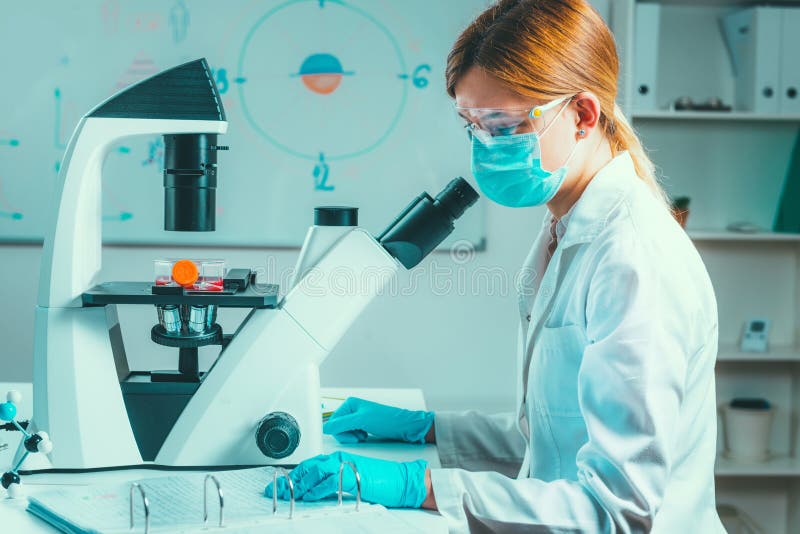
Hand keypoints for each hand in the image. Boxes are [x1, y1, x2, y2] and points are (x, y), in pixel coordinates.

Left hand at [264, 451, 428, 507]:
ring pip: (315, 473)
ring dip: (301, 486)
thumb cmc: (382, 480)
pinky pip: (329, 482)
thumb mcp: (354, 478)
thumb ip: (335, 481)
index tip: (281, 485)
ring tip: (292, 496)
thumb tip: (317, 491)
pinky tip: (310, 497)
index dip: (293, 474)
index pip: (310, 463)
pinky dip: (316, 490)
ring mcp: (347, 466)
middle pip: (308, 467)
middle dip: (291, 480)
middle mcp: (341, 458)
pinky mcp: (353, 477)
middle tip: (278, 491)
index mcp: (340, 457)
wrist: (402, 480)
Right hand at [323, 397, 433, 443]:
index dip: (338, 431)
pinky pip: (352, 434)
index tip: (344, 438)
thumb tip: (325, 428)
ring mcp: (358, 418)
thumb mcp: (362, 421)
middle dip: (346, 435)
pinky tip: (366, 436)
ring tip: (364, 435)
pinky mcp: (363, 426)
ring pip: (344, 432)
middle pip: (337, 427)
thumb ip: (341, 424)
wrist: (405, 427)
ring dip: (352, 437)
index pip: (333, 421)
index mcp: (350, 404)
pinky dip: (357, 438)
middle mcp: (352, 409)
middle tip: (359, 436)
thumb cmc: (388, 420)